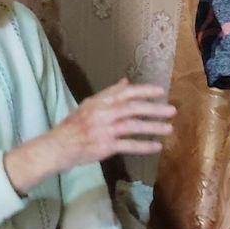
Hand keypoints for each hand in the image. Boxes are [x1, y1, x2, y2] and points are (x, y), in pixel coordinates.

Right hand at [5, 80, 175, 193]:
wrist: (58, 146)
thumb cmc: (74, 125)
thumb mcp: (90, 104)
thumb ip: (110, 93)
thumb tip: (126, 82)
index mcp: (100, 101)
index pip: (125, 92)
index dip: (144, 91)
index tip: (160, 91)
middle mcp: (102, 113)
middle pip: (132, 108)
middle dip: (153, 108)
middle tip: (172, 110)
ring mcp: (104, 130)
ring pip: (132, 126)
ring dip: (152, 127)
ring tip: (169, 128)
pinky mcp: (105, 146)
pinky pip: (128, 145)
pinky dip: (143, 145)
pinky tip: (156, 146)